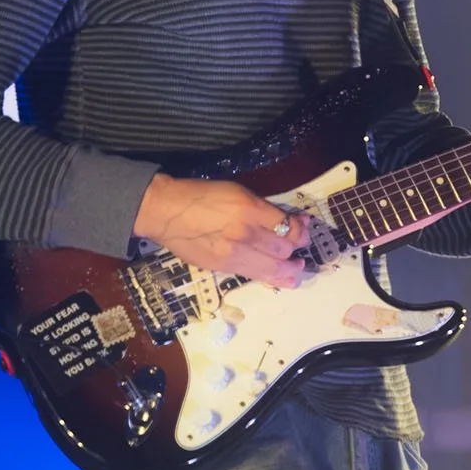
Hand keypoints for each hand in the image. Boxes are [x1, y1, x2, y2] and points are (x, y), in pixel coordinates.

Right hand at [133, 174, 306, 287]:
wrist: (167, 212)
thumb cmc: (201, 195)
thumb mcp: (236, 191)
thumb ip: (261, 208)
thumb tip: (286, 220)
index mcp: (249, 209)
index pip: (287, 226)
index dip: (301, 229)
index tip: (304, 227)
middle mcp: (244, 234)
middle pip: (284, 249)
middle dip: (298, 248)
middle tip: (301, 246)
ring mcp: (234, 254)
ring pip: (274, 269)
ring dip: (291, 269)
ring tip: (297, 267)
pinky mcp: (223, 268)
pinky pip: (255, 276)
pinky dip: (273, 278)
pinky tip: (283, 278)